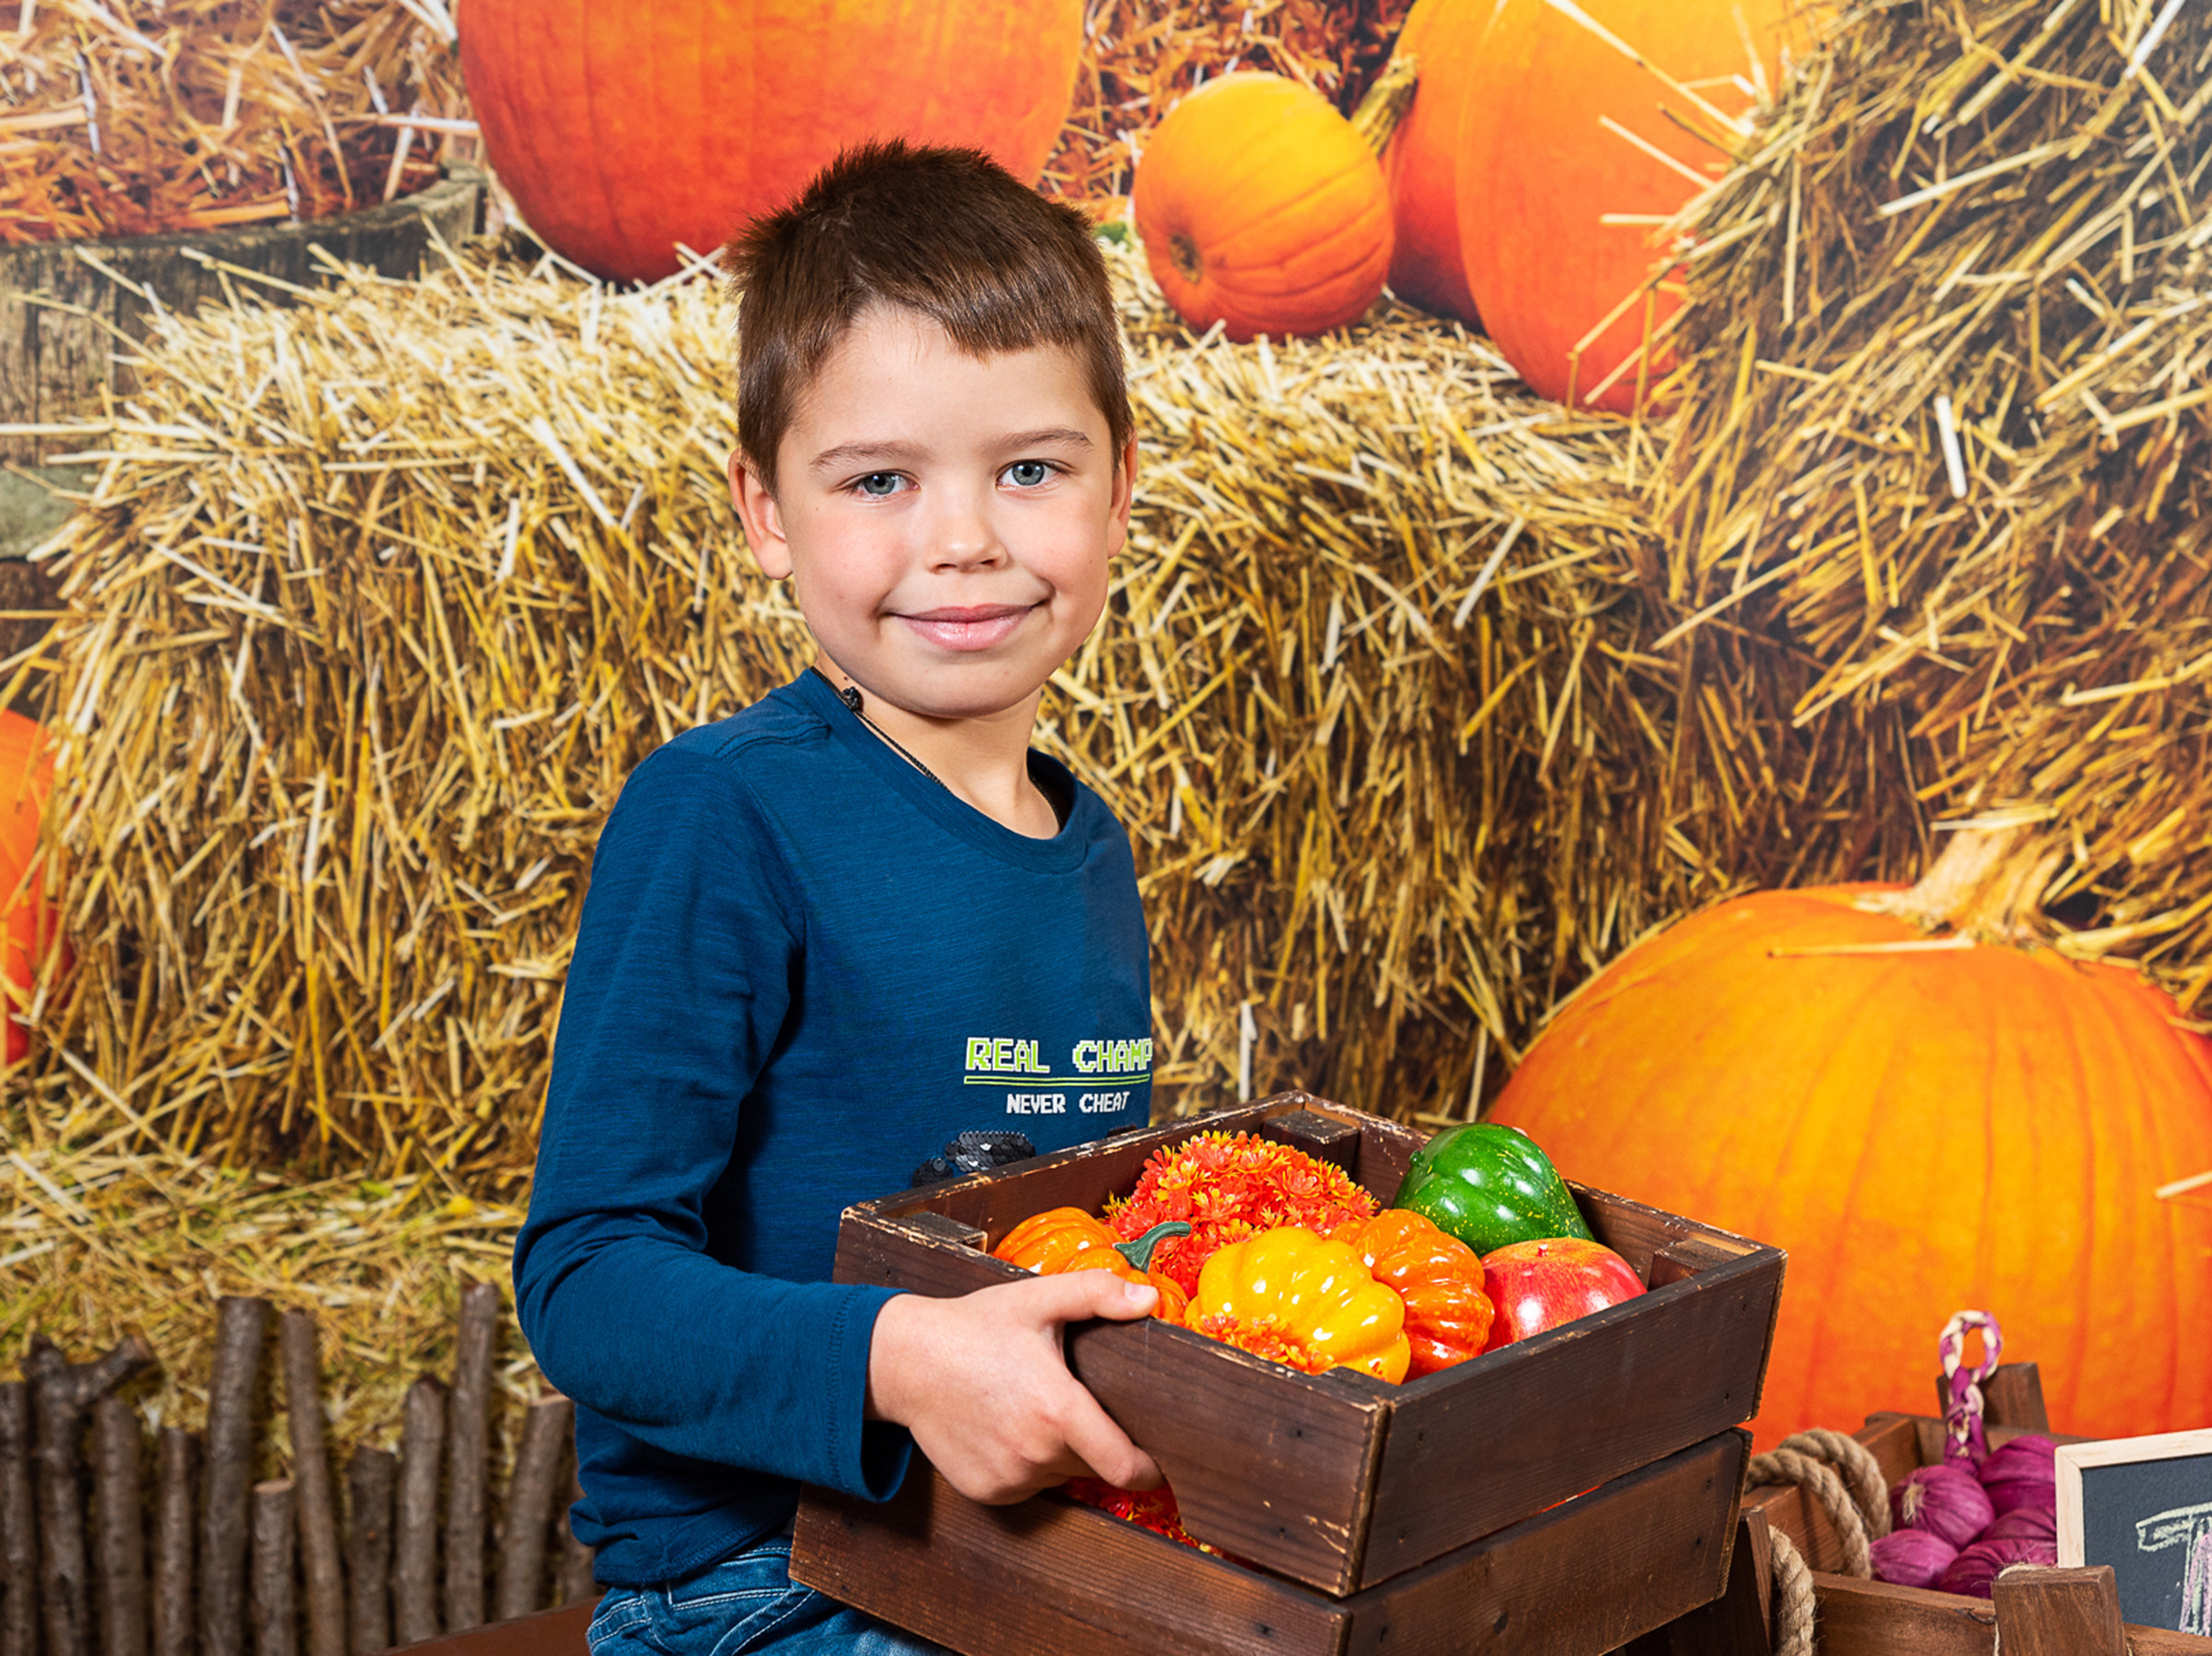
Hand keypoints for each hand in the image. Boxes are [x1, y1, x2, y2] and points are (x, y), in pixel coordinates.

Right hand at [865, 1271, 1163, 1504]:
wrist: (905, 1361)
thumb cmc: (974, 1327)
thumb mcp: (1038, 1299)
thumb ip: (1097, 1294)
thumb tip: (1149, 1300)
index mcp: (1058, 1411)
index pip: (1126, 1468)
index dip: (1150, 1468)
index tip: (1157, 1457)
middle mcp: (1036, 1454)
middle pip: (1096, 1468)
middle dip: (1101, 1444)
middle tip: (1081, 1405)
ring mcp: (1009, 1478)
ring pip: (1061, 1476)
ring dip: (1063, 1453)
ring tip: (1037, 1408)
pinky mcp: (987, 1491)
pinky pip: (1029, 1485)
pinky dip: (1030, 1464)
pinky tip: (1010, 1427)